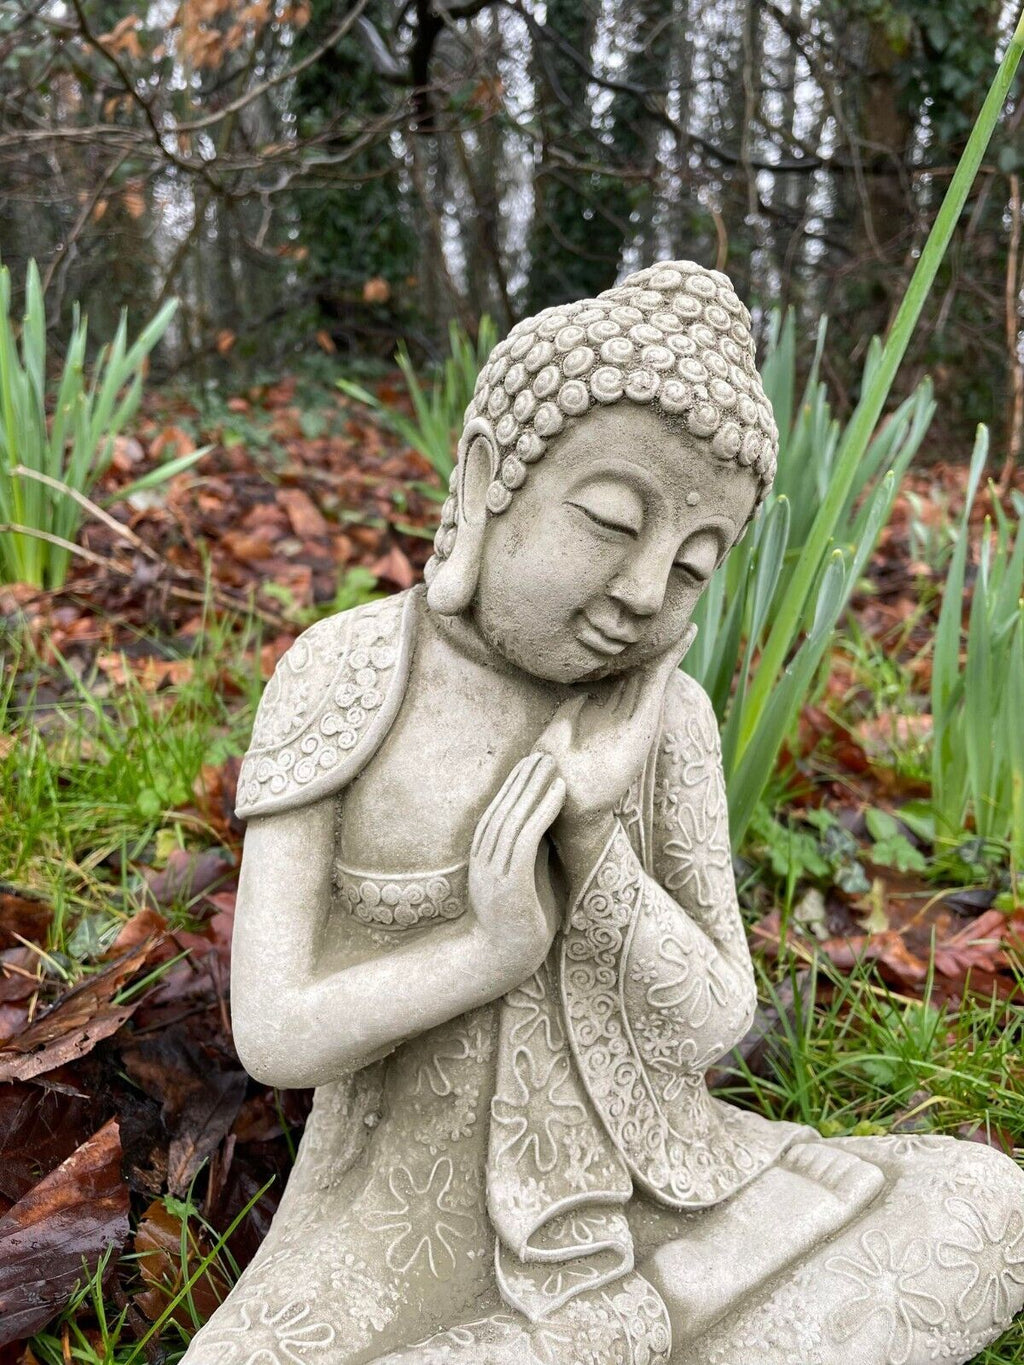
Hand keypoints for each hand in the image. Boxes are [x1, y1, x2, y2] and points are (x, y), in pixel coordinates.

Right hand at [467, 752, 565, 986]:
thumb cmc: (520, 922)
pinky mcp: (509, 881)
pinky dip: (543, 810)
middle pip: (504, 806)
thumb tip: (550, 825)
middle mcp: (486, 856)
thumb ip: (534, 853)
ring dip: (534, 786)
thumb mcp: (529, 878)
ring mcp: (495, 868)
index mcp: (486, 854)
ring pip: (514, 816)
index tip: (533, 761)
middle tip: (543, 751)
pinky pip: (527, 836)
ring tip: (553, 763)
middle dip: (524, 777)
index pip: (499, 810)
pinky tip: (558, 792)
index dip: (515, 784)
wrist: (499, 960)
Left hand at [537, 625, 695, 831]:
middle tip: (669, 619)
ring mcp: (635, 715)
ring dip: (669, 648)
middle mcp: (621, 711)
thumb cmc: (555, 772)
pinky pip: (658, 682)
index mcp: (600, 710)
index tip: (634, 630)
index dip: (626, 653)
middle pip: (639, 670)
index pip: (617, 673)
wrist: (568, 805)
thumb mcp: (556, 732)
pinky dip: (672, 659)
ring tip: (685, 622)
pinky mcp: (644, 721)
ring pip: (653, 672)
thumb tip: (578, 695)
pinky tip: (685, 636)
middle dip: (652, 648)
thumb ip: (569, 712)